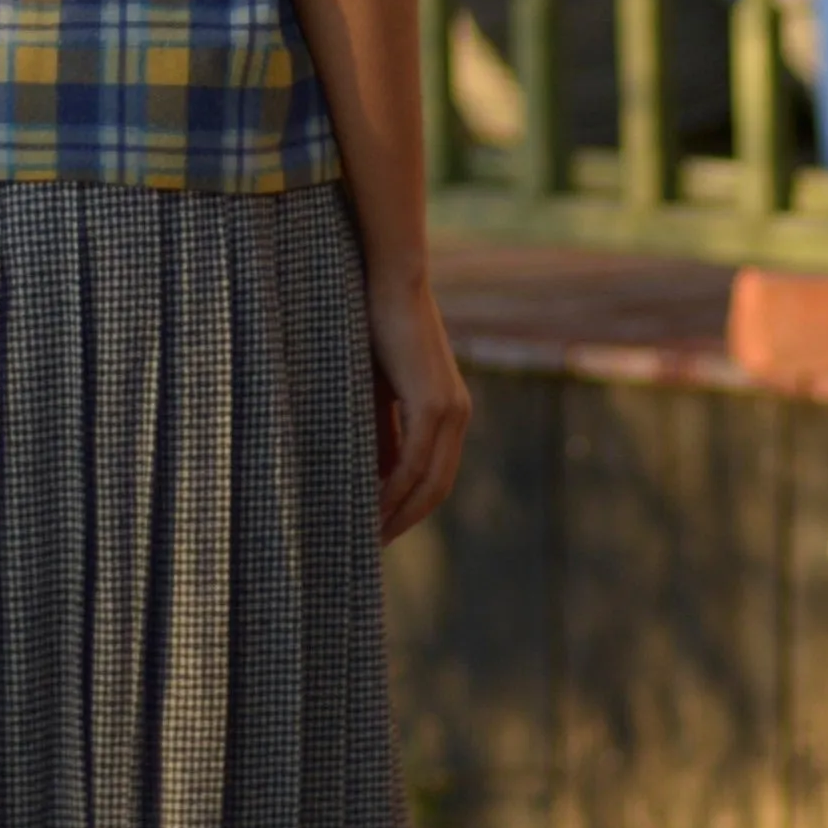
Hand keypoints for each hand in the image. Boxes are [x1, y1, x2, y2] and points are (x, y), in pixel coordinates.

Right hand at [365, 266, 470, 542]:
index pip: (436, 474)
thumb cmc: (379, 327)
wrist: (391, 282)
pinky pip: (414, 461)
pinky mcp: (433, 404)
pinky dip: (394, 489)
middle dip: (407, 519)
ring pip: (428, 481)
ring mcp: (449, 410)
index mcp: (449, 411)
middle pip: (437, 487)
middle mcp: (457, 415)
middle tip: (375, 545)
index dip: (412, 506)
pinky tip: (372, 505)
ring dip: (400, 512)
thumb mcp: (379, 390)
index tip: (383, 528)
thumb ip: (383, 431)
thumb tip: (377, 476)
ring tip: (369, 536)